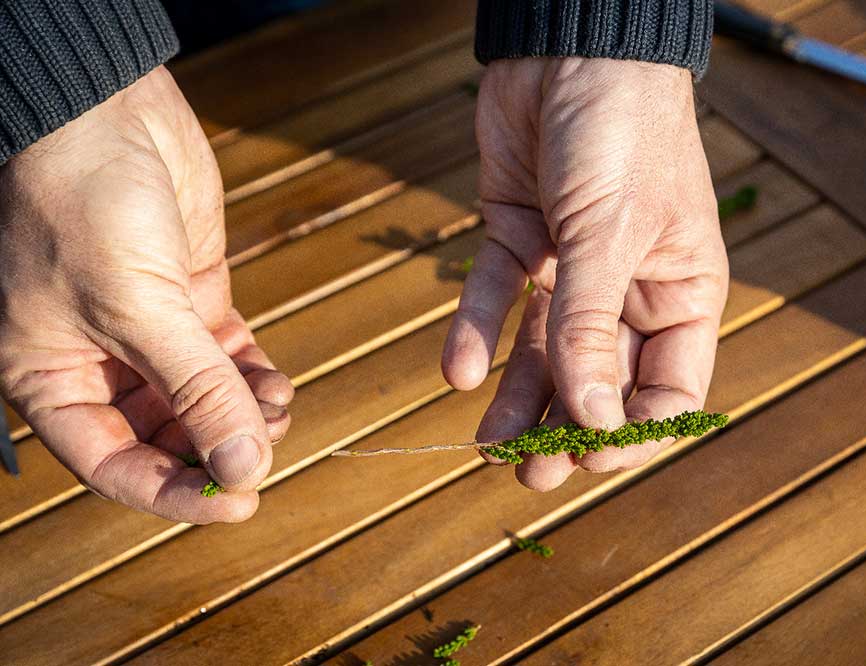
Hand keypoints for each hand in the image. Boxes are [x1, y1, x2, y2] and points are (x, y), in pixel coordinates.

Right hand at [0, 67, 292, 522]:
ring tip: (277, 408)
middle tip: (266, 448)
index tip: (240, 502)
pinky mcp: (191, 298)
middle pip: (166, 438)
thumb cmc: (80, 202)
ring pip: (203, 402)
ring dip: (245, 415)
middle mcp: (98, 364)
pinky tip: (277, 383)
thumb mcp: (136, 307)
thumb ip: (196, 390)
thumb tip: (244, 466)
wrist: (100, 109)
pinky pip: (227, 359)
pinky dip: (254, 377)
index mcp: (51, 379)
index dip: (176, 494)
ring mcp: (150, 331)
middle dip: (219, 448)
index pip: (115, 466)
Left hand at [442, 58, 727, 490]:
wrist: (568, 46)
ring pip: (544, 352)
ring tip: (486, 449)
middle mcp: (627, 290)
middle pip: (600, 381)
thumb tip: (592, 421)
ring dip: (516, 399)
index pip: (667, 391)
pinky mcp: (517, 239)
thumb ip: (593, 327)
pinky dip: (476, 330)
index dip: (631, 432)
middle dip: (564, 429)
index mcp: (679, 294)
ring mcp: (569, 268)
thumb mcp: (610, 234)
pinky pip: (496, 297)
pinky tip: (457, 371)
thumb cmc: (623, 131)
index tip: (587, 457)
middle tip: (529, 475)